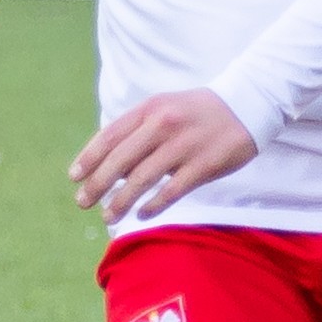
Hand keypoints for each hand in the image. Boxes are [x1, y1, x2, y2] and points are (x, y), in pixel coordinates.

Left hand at [71, 89, 255, 223]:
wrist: (247, 105)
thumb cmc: (198, 112)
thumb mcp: (164, 108)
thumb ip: (138, 131)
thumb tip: (110, 165)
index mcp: (150, 109)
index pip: (110, 136)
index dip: (89, 158)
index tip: (74, 177)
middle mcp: (163, 125)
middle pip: (121, 160)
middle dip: (98, 184)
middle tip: (83, 202)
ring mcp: (184, 146)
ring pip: (142, 179)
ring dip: (121, 201)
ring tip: (107, 216)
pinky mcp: (204, 165)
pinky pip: (171, 191)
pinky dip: (153, 205)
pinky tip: (142, 214)